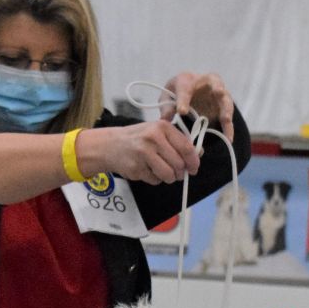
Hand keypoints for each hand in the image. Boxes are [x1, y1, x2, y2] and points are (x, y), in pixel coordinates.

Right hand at [83, 121, 200, 185]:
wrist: (110, 145)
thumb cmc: (139, 139)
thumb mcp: (158, 132)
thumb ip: (177, 141)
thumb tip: (198, 154)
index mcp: (162, 127)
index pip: (186, 147)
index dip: (193, 161)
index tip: (194, 168)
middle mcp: (153, 138)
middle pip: (179, 164)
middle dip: (180, 173)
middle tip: (176, 173)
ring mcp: (144, 154)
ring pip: (169, 175)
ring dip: (169, 178)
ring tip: (162, 172)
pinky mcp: (137, 168)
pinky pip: (155, 180)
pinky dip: (155, 179)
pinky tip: (147, 170)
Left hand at [159, 72, 234, 142]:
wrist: (190, 92)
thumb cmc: (176, 93)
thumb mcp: (166, 98)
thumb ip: (166, 106)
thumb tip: (167, 117)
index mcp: (188, 80)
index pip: (185, 89)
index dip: (183, 100)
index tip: (181, 111)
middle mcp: (207, 83)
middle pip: (214, 82)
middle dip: (217, 87)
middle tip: (219, 91)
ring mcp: (218, 94)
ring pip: (225, 99)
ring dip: (226, 108)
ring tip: (226, 119)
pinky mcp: (223, 107)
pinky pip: (228, 118)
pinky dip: (228, 128)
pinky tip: (228, 139)